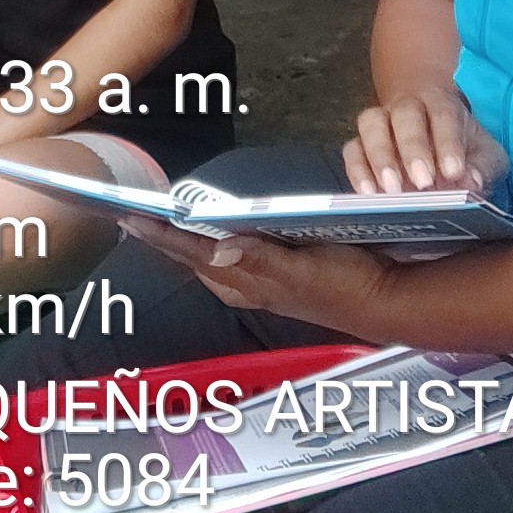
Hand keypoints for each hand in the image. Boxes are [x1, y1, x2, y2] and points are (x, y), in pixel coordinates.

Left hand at [121, 218, 393, 335]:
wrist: (387, 300)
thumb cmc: (347, 284)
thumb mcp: (306, 269)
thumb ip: (262, 259)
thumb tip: (217, 246)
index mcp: (247, 282)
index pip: (191, 252)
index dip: (158, 233)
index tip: (126, 214)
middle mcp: (245, 285)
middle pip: (191, 257)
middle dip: (160, 236)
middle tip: (130, 213)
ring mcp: (259, 282)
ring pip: (207, 259)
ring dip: (181, 240)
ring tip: (155, 220)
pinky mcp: (275, 275)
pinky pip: (229, 257)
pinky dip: (210, 242)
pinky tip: (209, 231)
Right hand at [344, 85, 507, 194]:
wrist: (433, 133)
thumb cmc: (462, 146)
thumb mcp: (486, 155)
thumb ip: (483, 168)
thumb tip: (472, 183)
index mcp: (442, 104)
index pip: (443, 115)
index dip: (447, 142)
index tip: (454, 171)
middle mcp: (407, 106)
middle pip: (404, 115)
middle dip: (412, 148)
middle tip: (423, 182)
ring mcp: (379, 123)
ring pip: (371, 124)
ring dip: (380, 157)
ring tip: (392, 190)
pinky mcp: (360, 144)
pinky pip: (352, 150)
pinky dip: (357, 170)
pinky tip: (369, 194)